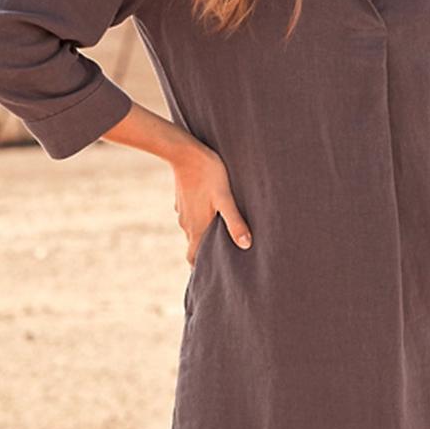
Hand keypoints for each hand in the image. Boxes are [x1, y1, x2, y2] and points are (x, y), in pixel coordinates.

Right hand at [171, 141, 251, 266]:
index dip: (201, 269)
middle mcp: (187, 224)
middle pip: (195, 246)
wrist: (183, 151)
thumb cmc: (208, 173)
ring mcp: (183, 211)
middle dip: (206, 253)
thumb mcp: (225, 198)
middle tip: (221, 257)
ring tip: (220, 235)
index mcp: (197, 228)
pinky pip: (191, 215)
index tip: (210, 277)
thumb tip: (246, 245)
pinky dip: (199, 219)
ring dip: (204, 235)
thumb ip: (235, 222)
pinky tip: (210, 212)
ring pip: (193, 230)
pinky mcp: (183, 199)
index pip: (194, 259)